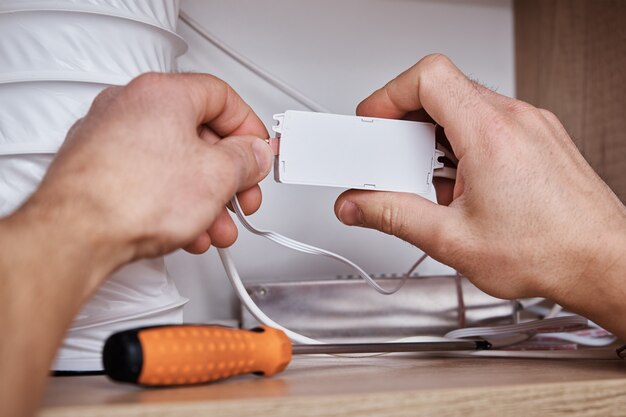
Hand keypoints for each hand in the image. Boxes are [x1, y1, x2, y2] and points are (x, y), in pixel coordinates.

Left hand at [23, 72, 273, 287]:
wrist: (74, 235)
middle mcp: (131, 107)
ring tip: (217, 226)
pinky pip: (150, 179)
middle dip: (229, 175)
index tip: (258, 153)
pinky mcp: (97, 168)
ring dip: (205, 197)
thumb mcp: (216, 176)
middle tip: (242, 196)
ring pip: (175, 163)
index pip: (223, 97)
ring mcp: (109, 137)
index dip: (249, 128)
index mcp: (162, 93)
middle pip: (199, 134)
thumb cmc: (130, 198)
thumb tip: (254, 154)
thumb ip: (246, 159)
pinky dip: (174, 202)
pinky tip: (188, 228)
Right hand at [335, 55, 625, 331]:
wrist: (605, 263)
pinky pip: (486, 125)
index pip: (426, 78)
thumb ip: (393, 216)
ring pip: (462, 109)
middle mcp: (513, 119)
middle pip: (440, 93)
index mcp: (489, 134)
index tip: (371, 124)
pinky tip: (462, 188)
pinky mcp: (537, 138)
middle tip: (393, 164)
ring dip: (434, 141)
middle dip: (406, 127)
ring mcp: (529, 126)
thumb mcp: (453, 240)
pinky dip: (461, 148)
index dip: (388, 95)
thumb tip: (358, 204)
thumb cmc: (549, 251)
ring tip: (433, 185)